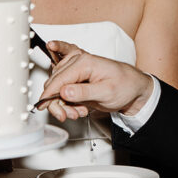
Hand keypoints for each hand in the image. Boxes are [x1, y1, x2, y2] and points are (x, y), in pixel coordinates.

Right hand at [38, 41, 155, 121]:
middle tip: (69, 115)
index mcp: (84, 62)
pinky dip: (68, 103)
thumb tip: (64, 92)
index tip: (43, 106)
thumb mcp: (107, 92)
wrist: (134, 89)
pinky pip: (64, 92)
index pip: (58, 79)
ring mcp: (77, 72)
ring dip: (64, 105)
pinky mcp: (77, 81)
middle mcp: (78, 64)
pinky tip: (79, 109)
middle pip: (54, 84)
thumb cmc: (126, 86)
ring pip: (57, 90)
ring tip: (79, 112)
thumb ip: (84, 92)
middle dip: (58, 103)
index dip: (49, 95)